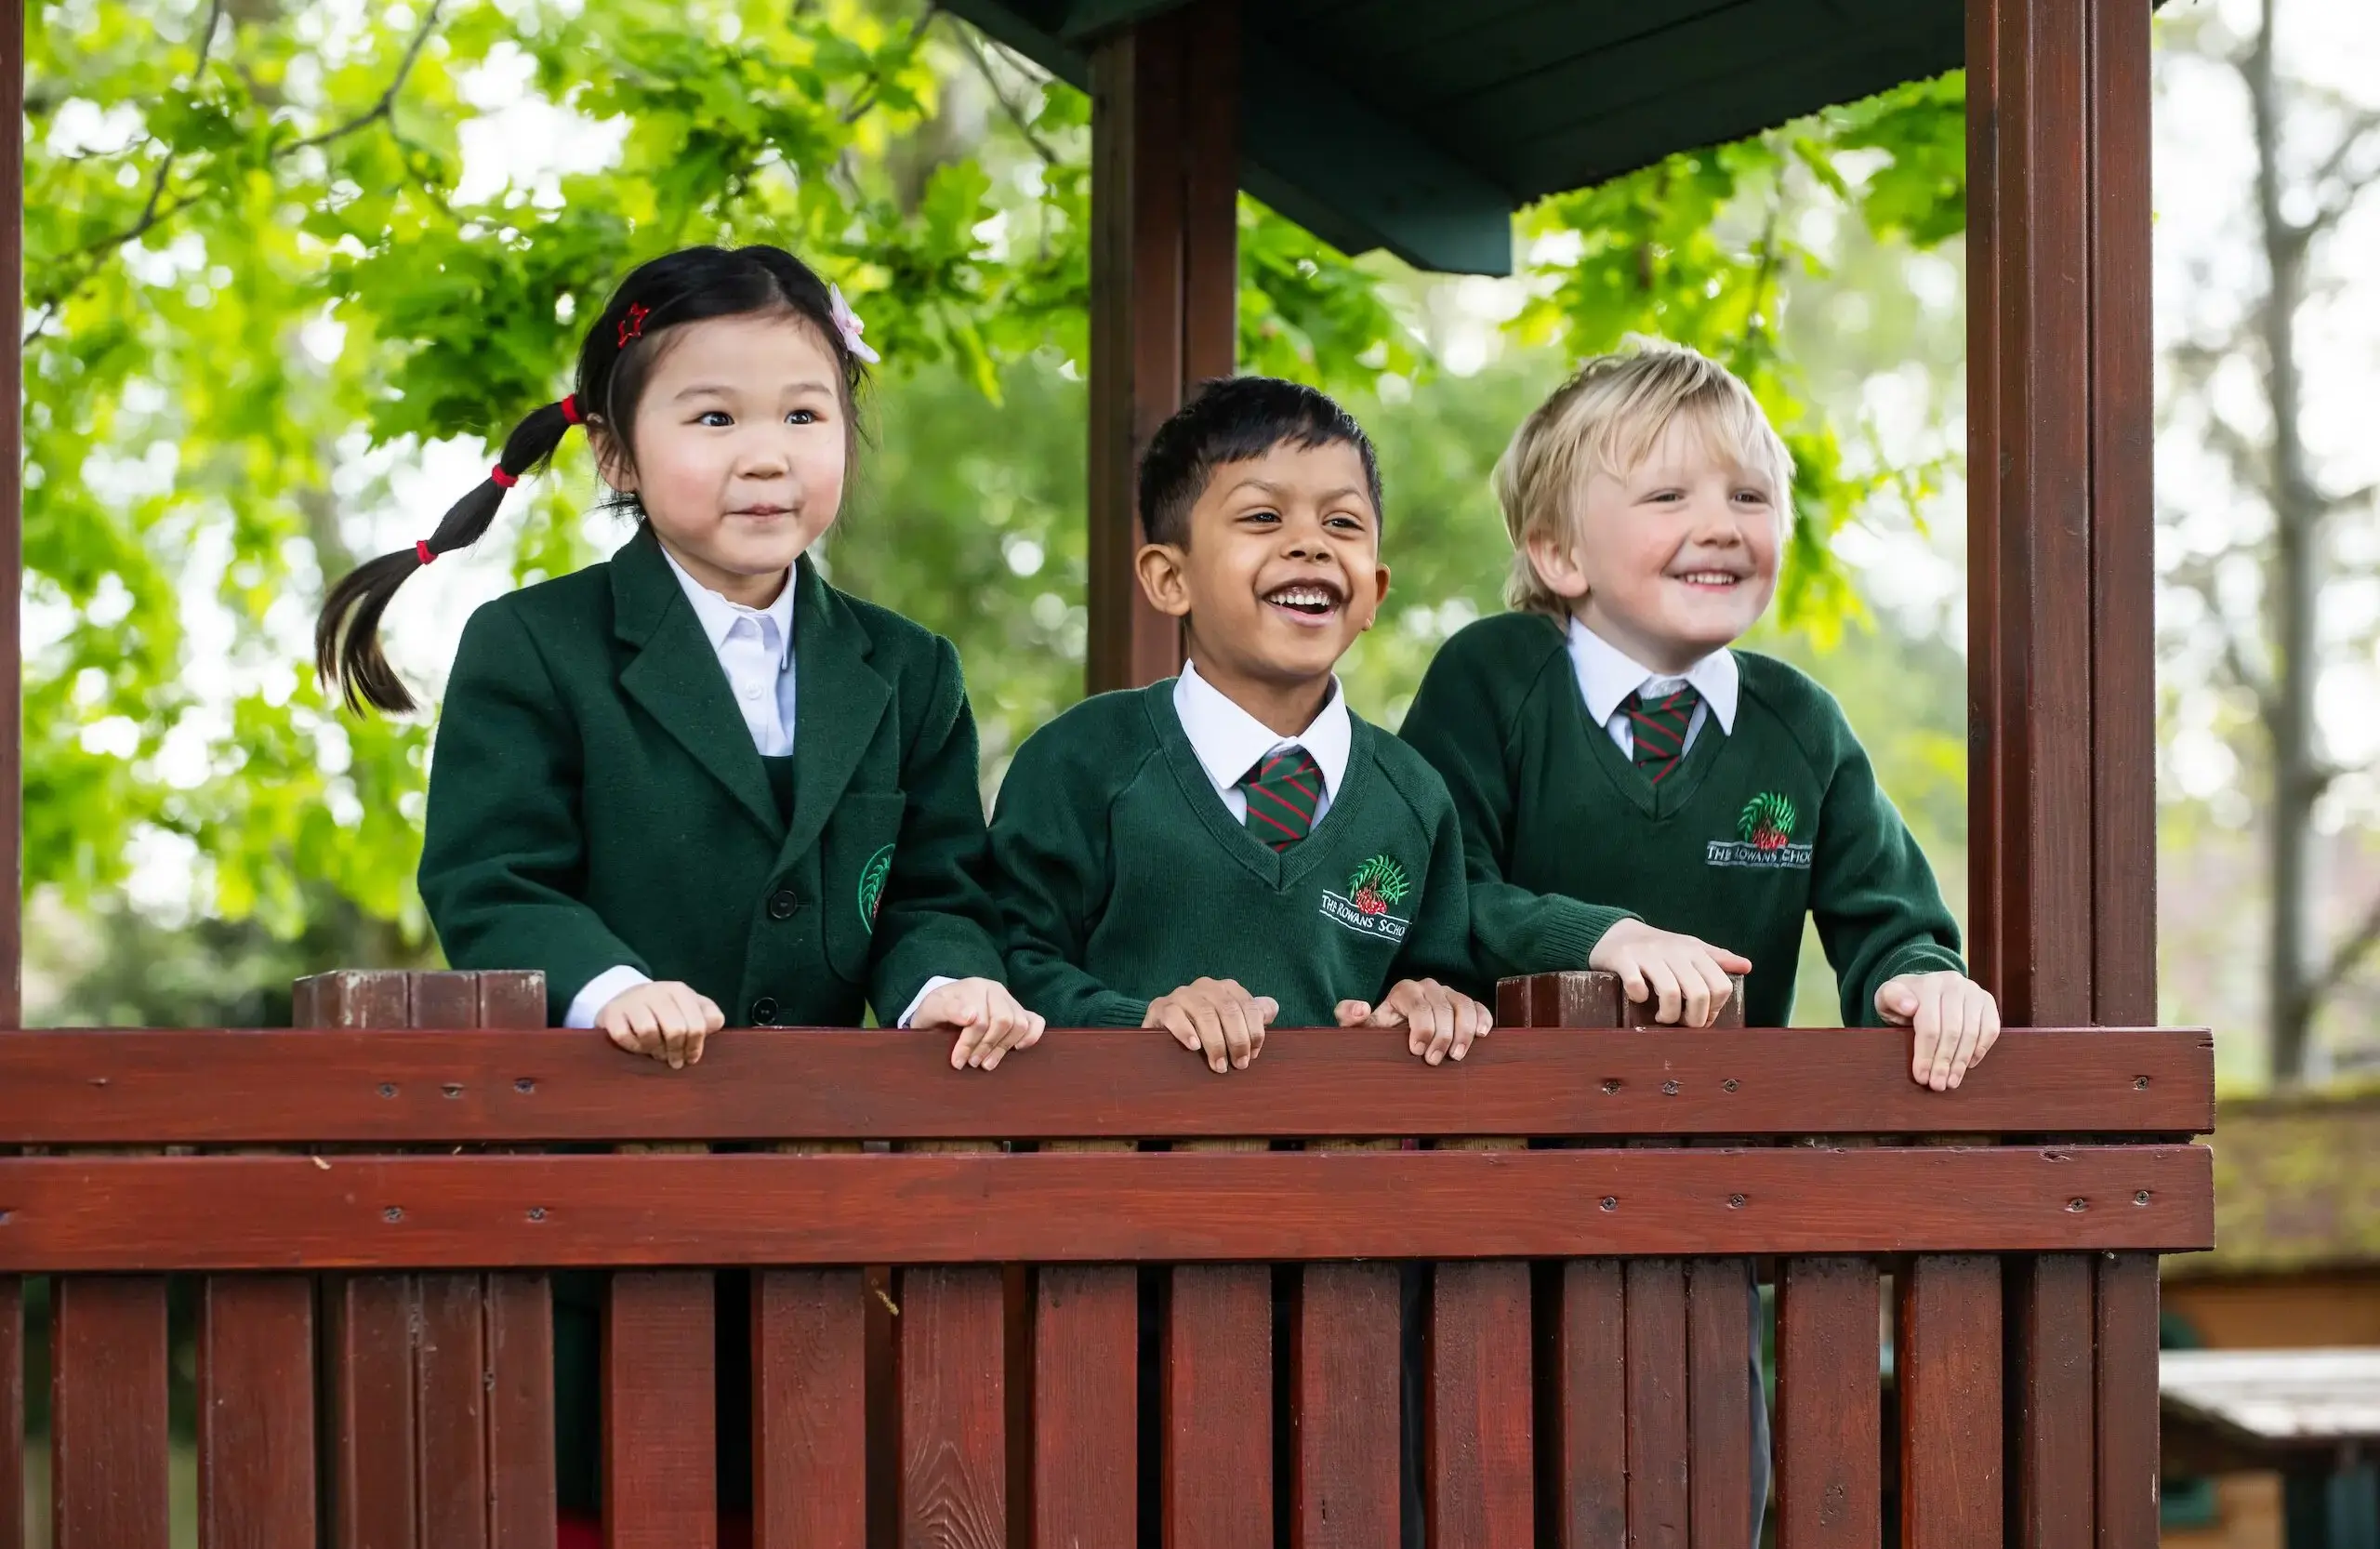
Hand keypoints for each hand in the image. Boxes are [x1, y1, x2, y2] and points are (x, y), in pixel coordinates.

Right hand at [597, 981, 723, 1069]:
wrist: (625, 1000)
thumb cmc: (665, 1010)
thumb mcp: (689, 1008)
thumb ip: (708, 1016)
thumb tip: (714, 1024)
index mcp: (678, 990)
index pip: (696, 1024)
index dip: (696, 1046)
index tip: (692, 1058)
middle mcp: (655, 991)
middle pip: (675, 1030)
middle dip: (677, 1052)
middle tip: (675, 1062)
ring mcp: (631, 1001)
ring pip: (649, 1033)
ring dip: (655, 1050)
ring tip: (657, 1053)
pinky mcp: (611, 1013)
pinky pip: (625, 1037)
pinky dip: (633, 1047)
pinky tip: (638, 1046)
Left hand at [913, 978, 1046, 1070]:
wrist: (944, 1009)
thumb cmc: (938, 1012)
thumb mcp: (931, 1010)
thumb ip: (946, 1010)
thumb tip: (971, 1016)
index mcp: (973, 987)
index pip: (979, 1018)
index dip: (968, 1043)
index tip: (957, 1062)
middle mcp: (995, 990)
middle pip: (1003, 1021)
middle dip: (987, 1046)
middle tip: (973, 1063)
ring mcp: (1010, 1000)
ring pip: (1019, 1024)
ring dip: (1004, 1048)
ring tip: (987, 1064)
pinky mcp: (1020, 1011)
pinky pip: (1036, 1021)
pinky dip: (1031, 1036)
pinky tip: (1017, 1049)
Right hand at [1144, 978, 1277, 1072]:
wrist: (1164, 1026)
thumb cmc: (1204, 1027)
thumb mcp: (1229, 1020)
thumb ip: (1252, 1013)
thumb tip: (1271, 1009)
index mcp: (1227, 988)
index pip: (1248, 1006)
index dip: (1254, 1032)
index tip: (1253, 1055)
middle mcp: (1206, 987)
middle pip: (1229, 1010)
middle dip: (1237, 1040)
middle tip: (1239, 1065)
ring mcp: (1182, 995)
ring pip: (1205, 1014)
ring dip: (1216, 1043)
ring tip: (1219, 1065)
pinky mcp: (1161, 1006)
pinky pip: (1175, 1016)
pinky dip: (1187, 1032)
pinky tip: (1194, 1047)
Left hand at [1337, 979, 1493, 1065]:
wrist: (1396, 1035)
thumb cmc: (1379, 1032)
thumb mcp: (1360, 1027)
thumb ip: (1349, 1016)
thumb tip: (1363, 1008)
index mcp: (1404, 990)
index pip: (1419, 1005)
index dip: (1422, 1028)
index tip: (1416, 1050)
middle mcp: (1429, 987)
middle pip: (1444, 1008)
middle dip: (1442, 1036)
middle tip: (1434, 1061)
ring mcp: (1449, 994)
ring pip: (1464, 1006)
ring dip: (1464, 1032)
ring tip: (1457, 1056)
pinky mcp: (1464, 1005)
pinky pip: (1479, 1007)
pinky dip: (1482, 1020)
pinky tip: (1481, 1036)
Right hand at [1589, 919, 1750, 1026]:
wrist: (1615, 933)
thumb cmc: (1657, 948)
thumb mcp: (1689, 949)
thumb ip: (1717, 958)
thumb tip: (1747, 966)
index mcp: (1694, 950)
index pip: (1720, 986)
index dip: (1715, 1010)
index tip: (1702, 1017)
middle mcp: (1674, 950)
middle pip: (1698, 994)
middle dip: (1694, 1019)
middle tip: (1684, 1024)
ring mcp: (1648, 954)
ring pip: (1670, 993)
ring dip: (1668, 1015)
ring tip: (1663, 1018)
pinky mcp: (1624, 958)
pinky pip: (1636, 985)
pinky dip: (1639, 997)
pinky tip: (1638, 998)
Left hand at [1876, 971, 2000, 1090]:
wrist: (1922, 988)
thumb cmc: (1903, 999)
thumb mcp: (1887, 997)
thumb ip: (1892, 998)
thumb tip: (1909, 1007)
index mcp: (1928, 984)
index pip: (1929, 1026)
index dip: (1926, 1055)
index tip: (1921, 1077)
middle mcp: (1954, 983)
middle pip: (1952, 1032)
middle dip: (1944, 1063)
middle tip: (1938, 1085)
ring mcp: (1974, 991)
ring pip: (1972, 1033)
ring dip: (1961, 1062)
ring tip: (1951, 1081)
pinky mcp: (1988, 1001)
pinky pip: (1991, 1029)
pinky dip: (1981, 1050)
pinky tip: (1968, 1065)